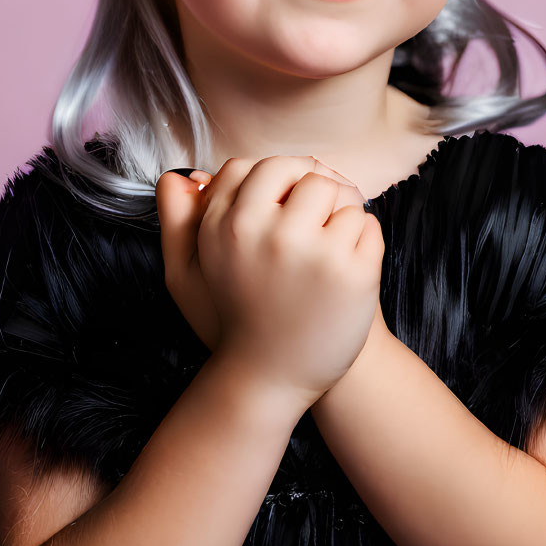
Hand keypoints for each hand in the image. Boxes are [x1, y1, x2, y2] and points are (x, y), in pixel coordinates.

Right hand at [156, 156, 385, 405]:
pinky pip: (367, 224)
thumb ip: (177, 218)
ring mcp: (316, 253)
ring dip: (340, 214)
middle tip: (309, 226)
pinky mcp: (355, 273)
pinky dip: (363, 239)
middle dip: (311, 192)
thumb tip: (184, 174)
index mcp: (229, 227)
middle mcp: (271, 235)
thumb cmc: (230, 319)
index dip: (276, 182)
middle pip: (306, 172)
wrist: (274, 380)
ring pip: (341, 194)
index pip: (259, 166)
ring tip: (326, 249)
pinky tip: (345, 268)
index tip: (281, 206)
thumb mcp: (186, 273)